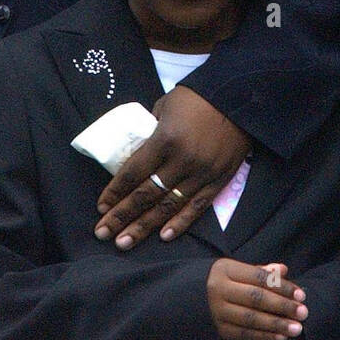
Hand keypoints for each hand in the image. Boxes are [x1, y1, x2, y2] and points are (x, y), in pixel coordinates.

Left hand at [94, 86, 251, 247]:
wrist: (239, 97)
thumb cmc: (197, 97)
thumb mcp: (165, 106)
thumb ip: (150, 131)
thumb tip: (136, 151)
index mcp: (164, 139)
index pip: (132, 173)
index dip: (115, 192)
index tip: (101, 207)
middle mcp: (181, 161)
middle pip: (145, 195)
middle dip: (121, 216)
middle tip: (102, 233)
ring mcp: (201, 173)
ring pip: (168, 206)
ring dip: (144, 226)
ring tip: (124, 243)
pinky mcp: (219, 180)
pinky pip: (197, 207)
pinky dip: (180, 223)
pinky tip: (163, 237)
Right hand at [207, 259, 307, 339]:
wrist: (193, 298)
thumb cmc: (225, 281)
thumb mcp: (239, 270)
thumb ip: (262, 272)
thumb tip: (283, 270)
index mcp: (226, 269)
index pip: (259, 277)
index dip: (282, 286)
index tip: (301, 295)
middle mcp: (219, 289)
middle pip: (256, 298)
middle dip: (283, 306)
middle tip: (303, 312)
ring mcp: (217, 311)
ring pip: (251, 319)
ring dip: (277, 324)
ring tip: (297, 328)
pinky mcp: (219, 329)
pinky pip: (245, 334)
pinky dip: (265, 336)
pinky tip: (281, 336)